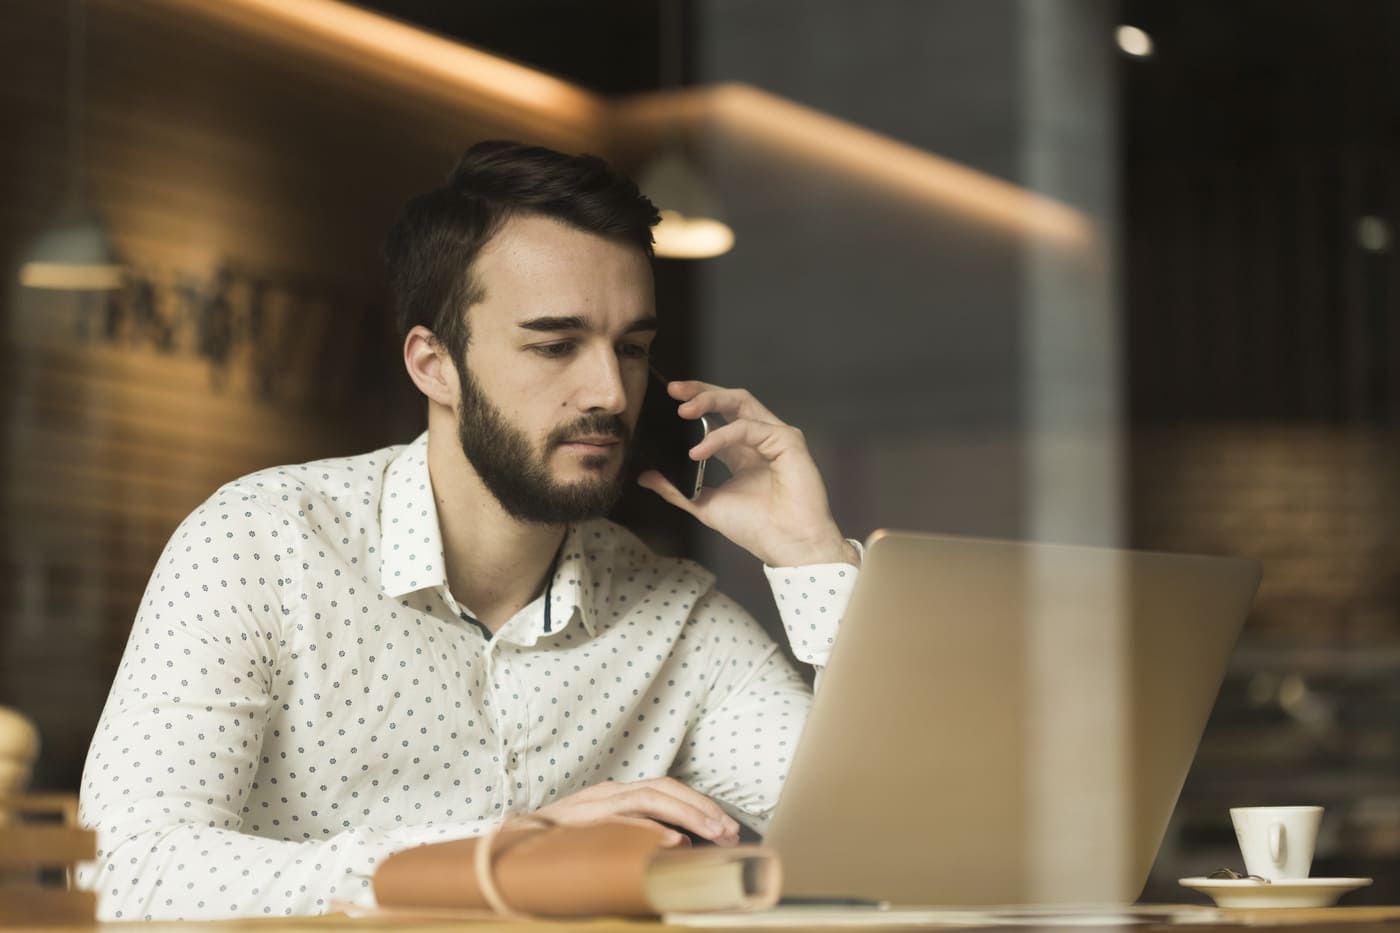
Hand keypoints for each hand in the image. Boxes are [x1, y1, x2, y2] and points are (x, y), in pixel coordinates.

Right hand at [519, 777, 741, 846]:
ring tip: (712, 832)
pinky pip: (618, 821)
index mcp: (617, 796)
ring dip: (685, 814)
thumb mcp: (605, 837)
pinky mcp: (579, 823)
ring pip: (647, 798)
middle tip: (729, 831)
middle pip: (663, 788)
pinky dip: (646, 828)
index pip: (666, 789)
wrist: (508, 847)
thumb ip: (637, 835)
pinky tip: (671, 841)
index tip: (726, 827)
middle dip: (700, 808)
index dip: (699, 805)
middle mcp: (608, 794)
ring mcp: (593, 806)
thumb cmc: (561, 847)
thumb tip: (678, 845)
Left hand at [638, 380, 857, 567]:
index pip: (718, 416)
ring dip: (710, 401)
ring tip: (684, 410)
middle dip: (701, 390)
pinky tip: (700, 450)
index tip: (671, 397)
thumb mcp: (704, 504)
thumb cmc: (755, 528)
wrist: (786, 546)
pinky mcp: (788, 441)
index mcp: (743, 451)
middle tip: (675, 390)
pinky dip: (721, 435)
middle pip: (731, 400)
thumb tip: (645, 477)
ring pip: (742, 402)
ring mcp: (776, 437)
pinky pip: (750, 427)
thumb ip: (676, 489)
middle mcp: (760, 439)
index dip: (696, 403)